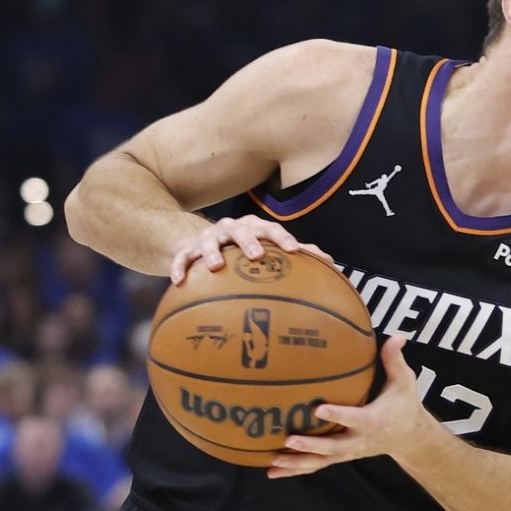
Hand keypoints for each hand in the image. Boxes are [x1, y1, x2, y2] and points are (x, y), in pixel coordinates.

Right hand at [169, 215, 339, 285]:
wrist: (199, 240)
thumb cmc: (243, 248)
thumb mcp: (267, 248)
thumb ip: (297, 255)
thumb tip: (331, 264)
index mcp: (253, 228)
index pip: (270, 228)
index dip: (283, 237)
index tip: (294, 250)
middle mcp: (230, 229)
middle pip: (241, 230)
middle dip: (249, 240)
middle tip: (257, 255)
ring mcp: (207, 238)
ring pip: (209, 241)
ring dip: (212, 252)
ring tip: (216, 266)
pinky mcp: (186, 250)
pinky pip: (181, 258)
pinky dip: (179, 268)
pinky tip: (178, 282)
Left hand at [268, 337, 426, 478]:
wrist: (410, 439)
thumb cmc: (404, 406)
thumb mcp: (404, 383)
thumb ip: (394, 360)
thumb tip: (397, 336)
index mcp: (373, 421)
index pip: (354, 419)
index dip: (337, 415)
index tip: (318, 409)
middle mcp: (359, 440)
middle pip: (333, 447)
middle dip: (311, 445)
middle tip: (289, 439)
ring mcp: (349, 452)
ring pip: (322, 461)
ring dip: (297, 462)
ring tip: (274, 462)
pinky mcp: (341, 456)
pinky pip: (317, 465)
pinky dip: (296, 470)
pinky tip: (274, 472)